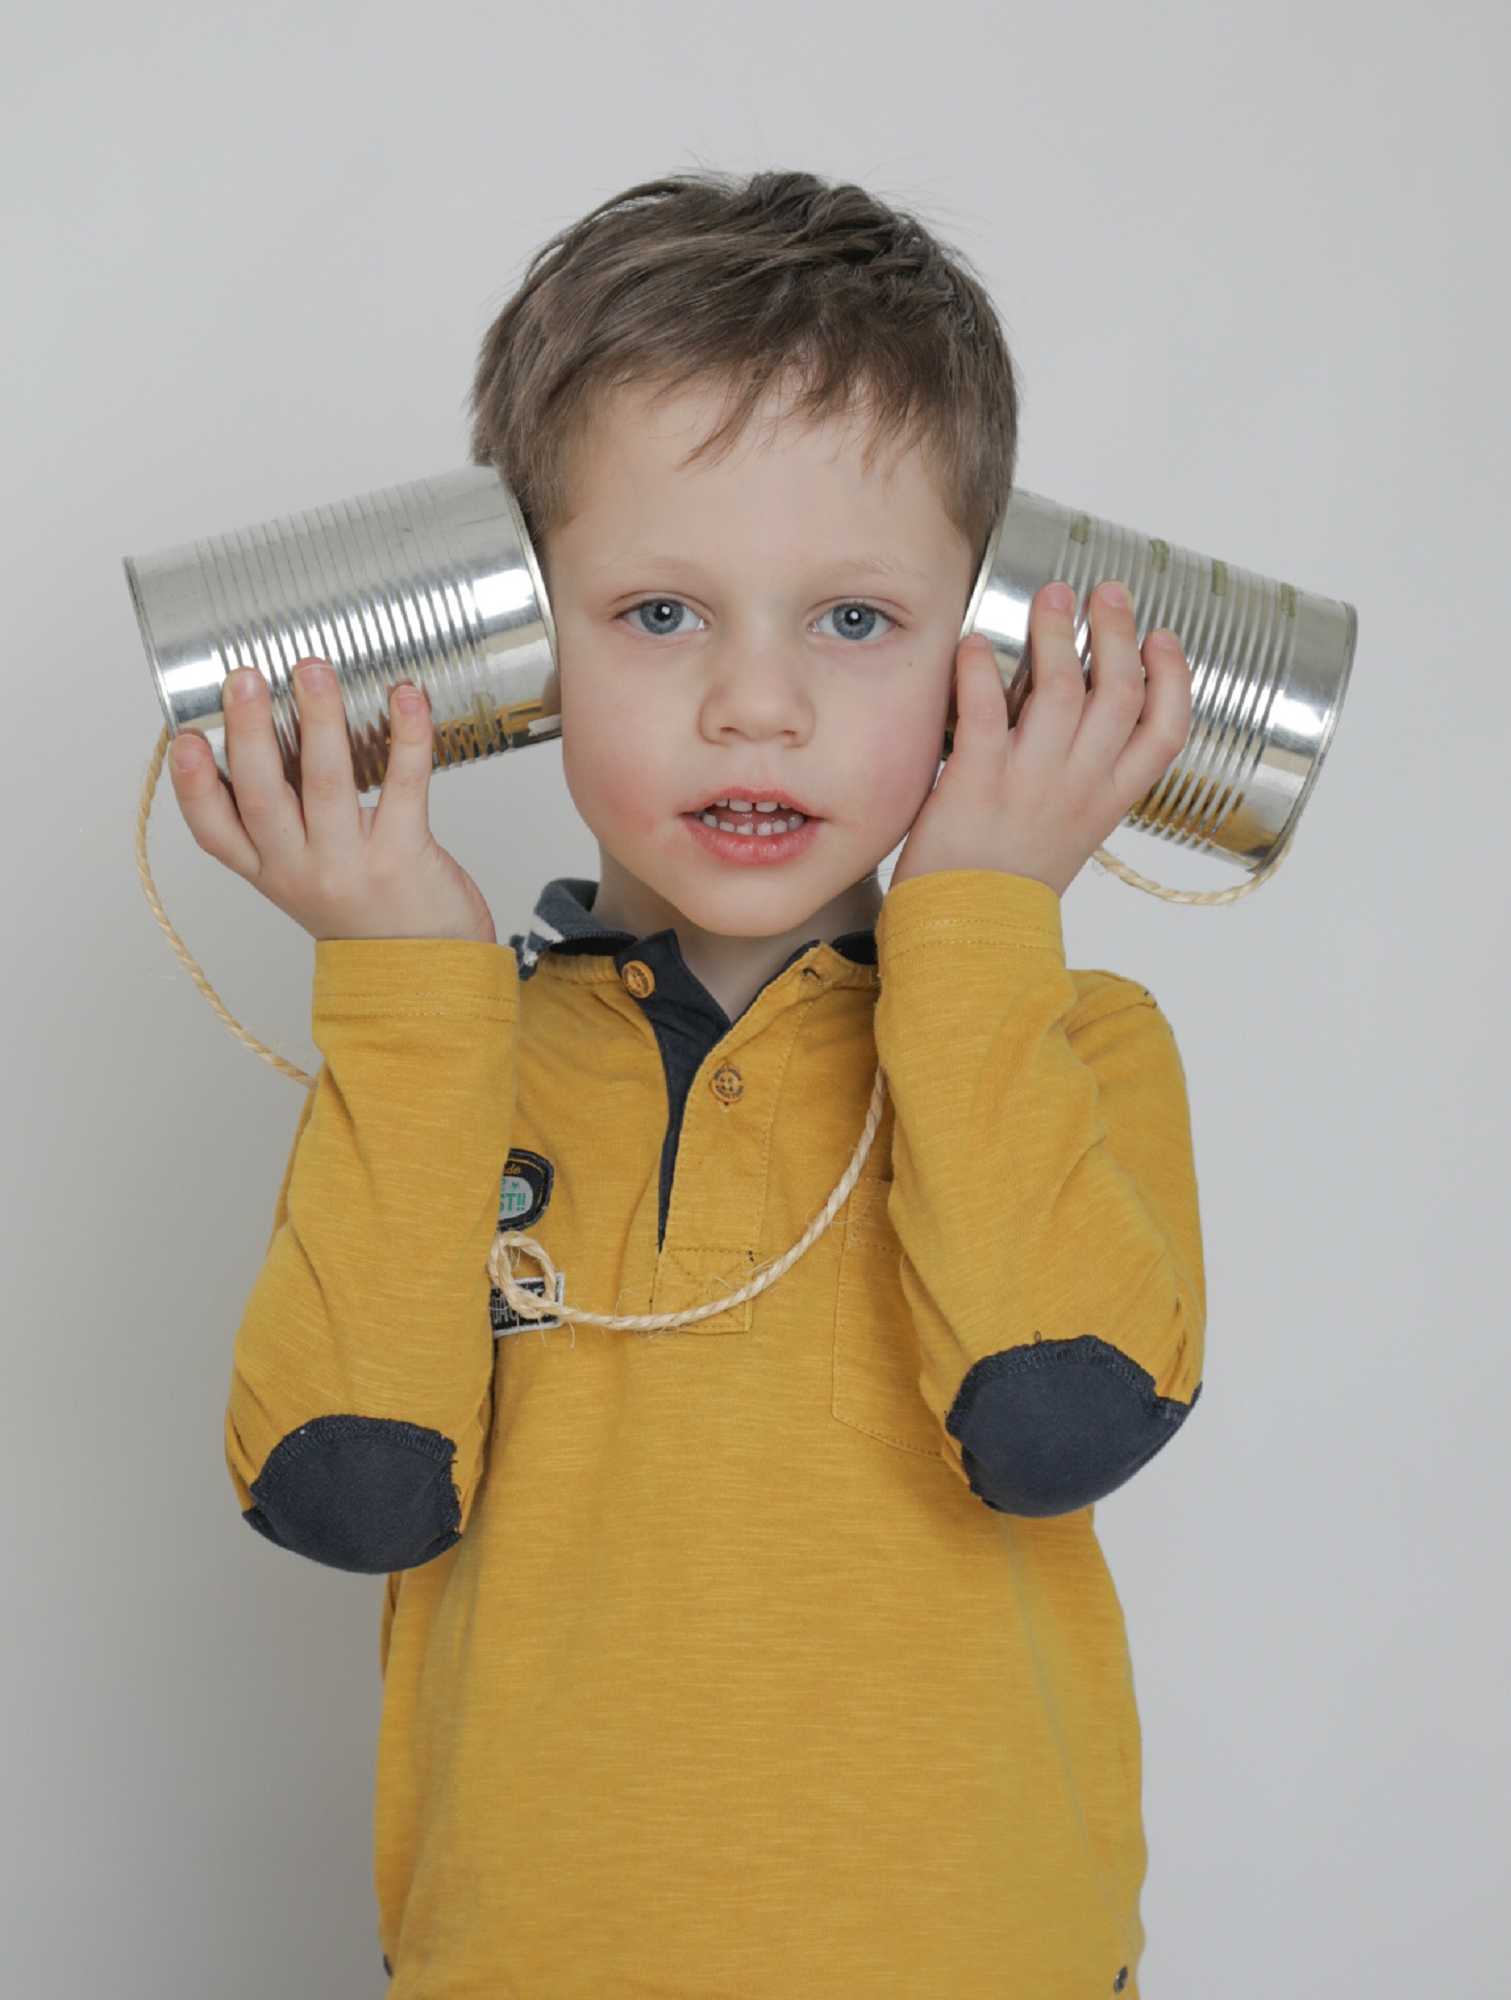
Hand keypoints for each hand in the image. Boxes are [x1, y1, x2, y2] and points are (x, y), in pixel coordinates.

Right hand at [168, 660, 498, 943]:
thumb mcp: (308, 879)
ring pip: (325, 782)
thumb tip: (274, 733)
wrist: (427, 976)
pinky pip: (404, 783)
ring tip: (313, 670)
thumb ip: (286, 824)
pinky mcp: (404, 855)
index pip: (214, 832)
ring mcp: (351, 864)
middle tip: (244, 677)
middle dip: (250, 730)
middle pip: (262, 796)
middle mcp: (302, 870)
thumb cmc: (371, 914)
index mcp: (270, 872)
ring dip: (319, 719)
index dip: (192, 786)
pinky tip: (405, 695)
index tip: (184, 738)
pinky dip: (406, 734)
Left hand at [889, 580, 1193, 898]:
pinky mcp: (977, 781)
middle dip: (1116, 633)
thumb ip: (1080, 780)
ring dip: (1056, 633)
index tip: (1163, 637)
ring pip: (1060, 690)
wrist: (968, 938)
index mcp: (1108, 802)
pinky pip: (984, 711)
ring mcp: (1030, 782)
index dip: (1173, 678)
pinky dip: (980, 669)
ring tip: (1051, 596)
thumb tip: (1075, 716)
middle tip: (1105, 592)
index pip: (1167, 732)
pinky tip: (975, 642)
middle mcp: (1079, 787)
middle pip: (1118, 694)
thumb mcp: (1068, 835)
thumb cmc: (1009, 886)